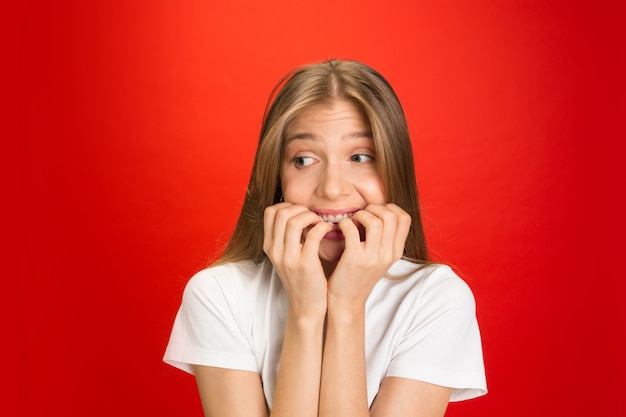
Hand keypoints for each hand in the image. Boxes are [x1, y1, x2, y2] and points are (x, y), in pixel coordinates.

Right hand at [263, 202, 333, 316]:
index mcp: (269, 246)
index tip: (300, 212)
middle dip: (300, 209)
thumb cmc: (300, 279)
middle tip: (312, 216)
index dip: (287, 206)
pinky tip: (328, 230)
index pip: (269, 212)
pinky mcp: (306, 264)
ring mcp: (289, 258)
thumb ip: (287, 237)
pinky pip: (314, 234)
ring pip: (294, 221)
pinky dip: (323, 227)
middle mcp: (275, 251)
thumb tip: (297, 213)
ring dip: (311, 216)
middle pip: (281, 213)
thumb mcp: (286, 257)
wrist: (306, 306)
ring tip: (319, 222)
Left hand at [328, 203, 410, 307]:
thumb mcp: (380, 259)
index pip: (405, 218)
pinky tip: (340, 228)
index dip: (390, 208)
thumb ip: (384, 239)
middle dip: (374, 208)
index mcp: (396, 252)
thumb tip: (380, 211)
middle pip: (390, 216)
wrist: (347, 301)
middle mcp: (387, 254)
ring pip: (374, 221)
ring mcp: (372, 258)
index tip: (376, 212)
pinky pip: (351, 230)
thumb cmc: (359, 275)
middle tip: (362, 214)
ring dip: (360, 215)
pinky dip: (344, 223)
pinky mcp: (354, 259)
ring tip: (352, 221)